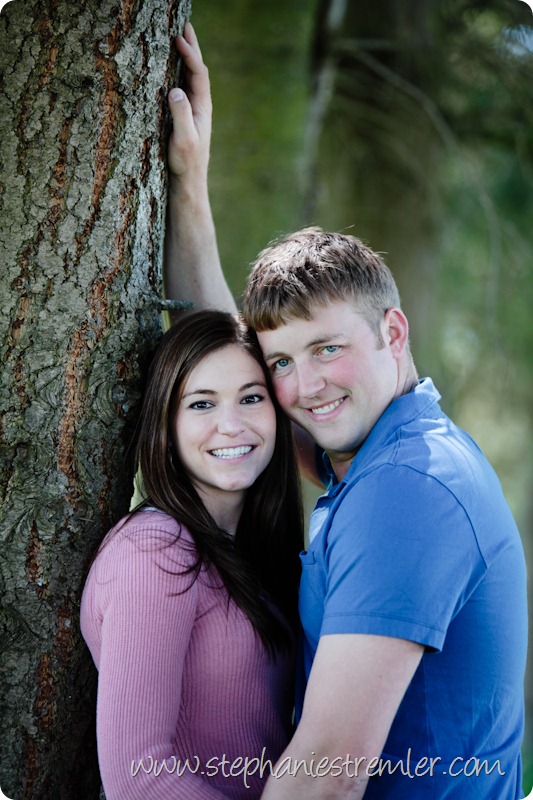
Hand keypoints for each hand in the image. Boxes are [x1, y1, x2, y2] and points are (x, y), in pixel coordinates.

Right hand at [167, 23, 211, 188]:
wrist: (188, 182)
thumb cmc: (186, 163)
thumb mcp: (183, 140)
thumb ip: (180, 115)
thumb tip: (174, 90)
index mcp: (202, 108)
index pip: (199, 74)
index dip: (190, 54)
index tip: (179, 38)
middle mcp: (199, 106)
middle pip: (198, 71)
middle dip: (192, 48)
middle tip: (184, 26)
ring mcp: (192, 112)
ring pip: (190, 78)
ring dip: (185, 58)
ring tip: (178, 40)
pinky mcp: (184, 118)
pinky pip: (182, 88)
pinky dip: (177, 73)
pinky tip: (170, 70)